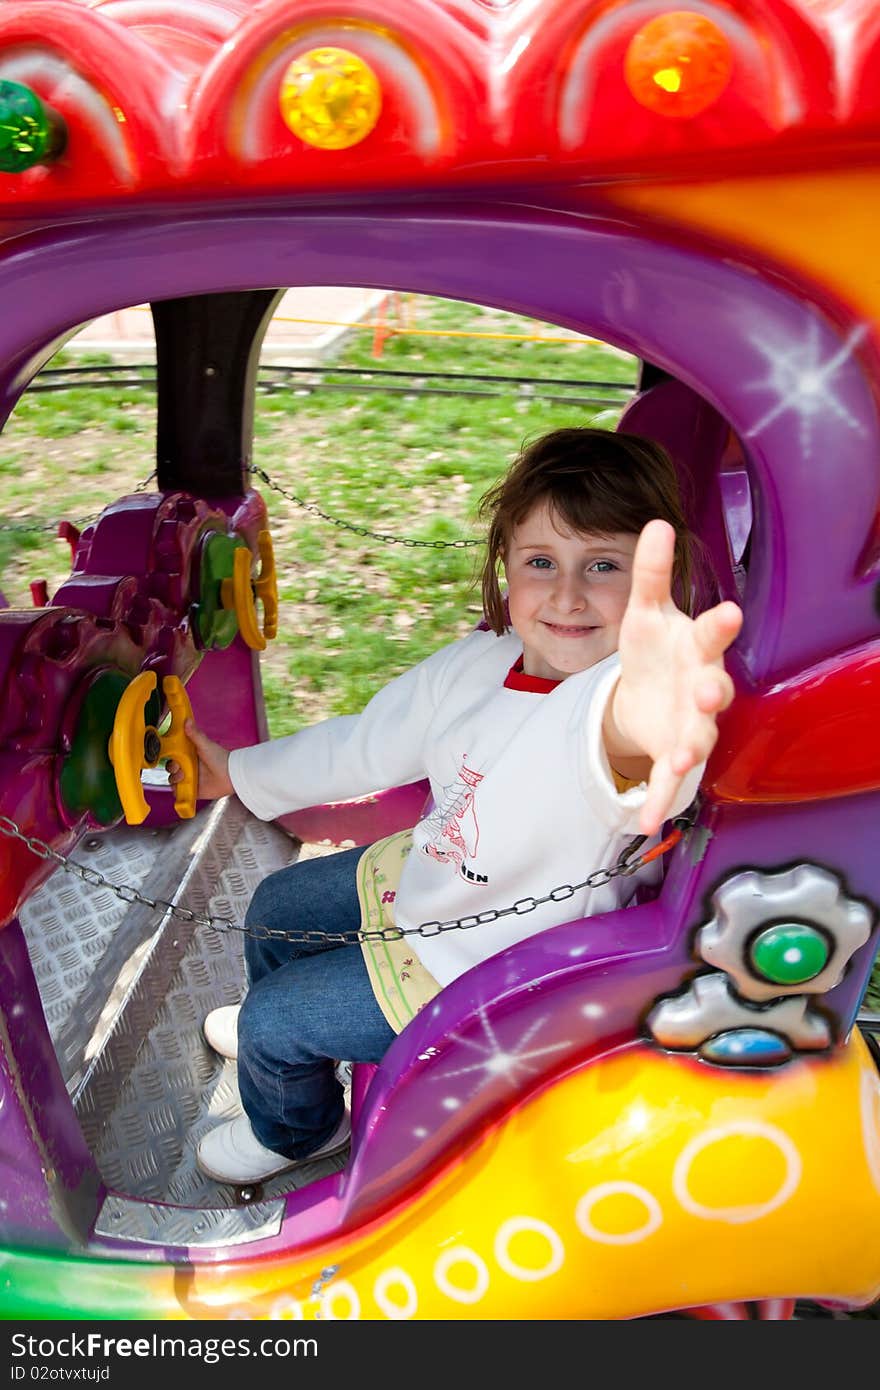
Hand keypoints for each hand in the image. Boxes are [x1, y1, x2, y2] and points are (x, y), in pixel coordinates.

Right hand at [167, 719, 233, 801]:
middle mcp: (188, 766)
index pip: (173, 754)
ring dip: (175, 779)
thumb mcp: (206, 745)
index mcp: (189, 754)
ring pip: (173, 780)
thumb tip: (187, 720)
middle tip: (179, 767)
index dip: (169, 754)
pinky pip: (179, 792)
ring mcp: (189, 778)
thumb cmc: (221, 759)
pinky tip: (184, 787)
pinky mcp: (192, 790)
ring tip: (184, 777)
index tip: (170, 753)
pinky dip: (178, 791)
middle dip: (172, 767)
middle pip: (171, 767)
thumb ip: (195, 734)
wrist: (231, 776)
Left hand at [606, 519, 742, 836]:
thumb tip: (656, 523)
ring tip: (676, 760)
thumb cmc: (655, 646)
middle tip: (709, 692)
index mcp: (696, 648)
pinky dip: (658, 804)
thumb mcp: (645, 610)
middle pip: (713, 691)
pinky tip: (644, 823)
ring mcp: (689, 725)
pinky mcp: (670, 753)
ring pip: (696, 740)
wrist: (647, 692)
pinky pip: (668, 783)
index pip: (711, 633)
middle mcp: (701, 688)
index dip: (720, 625)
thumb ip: (651, 573)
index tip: (728, 611)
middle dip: (712, 693)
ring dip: (687, 750)